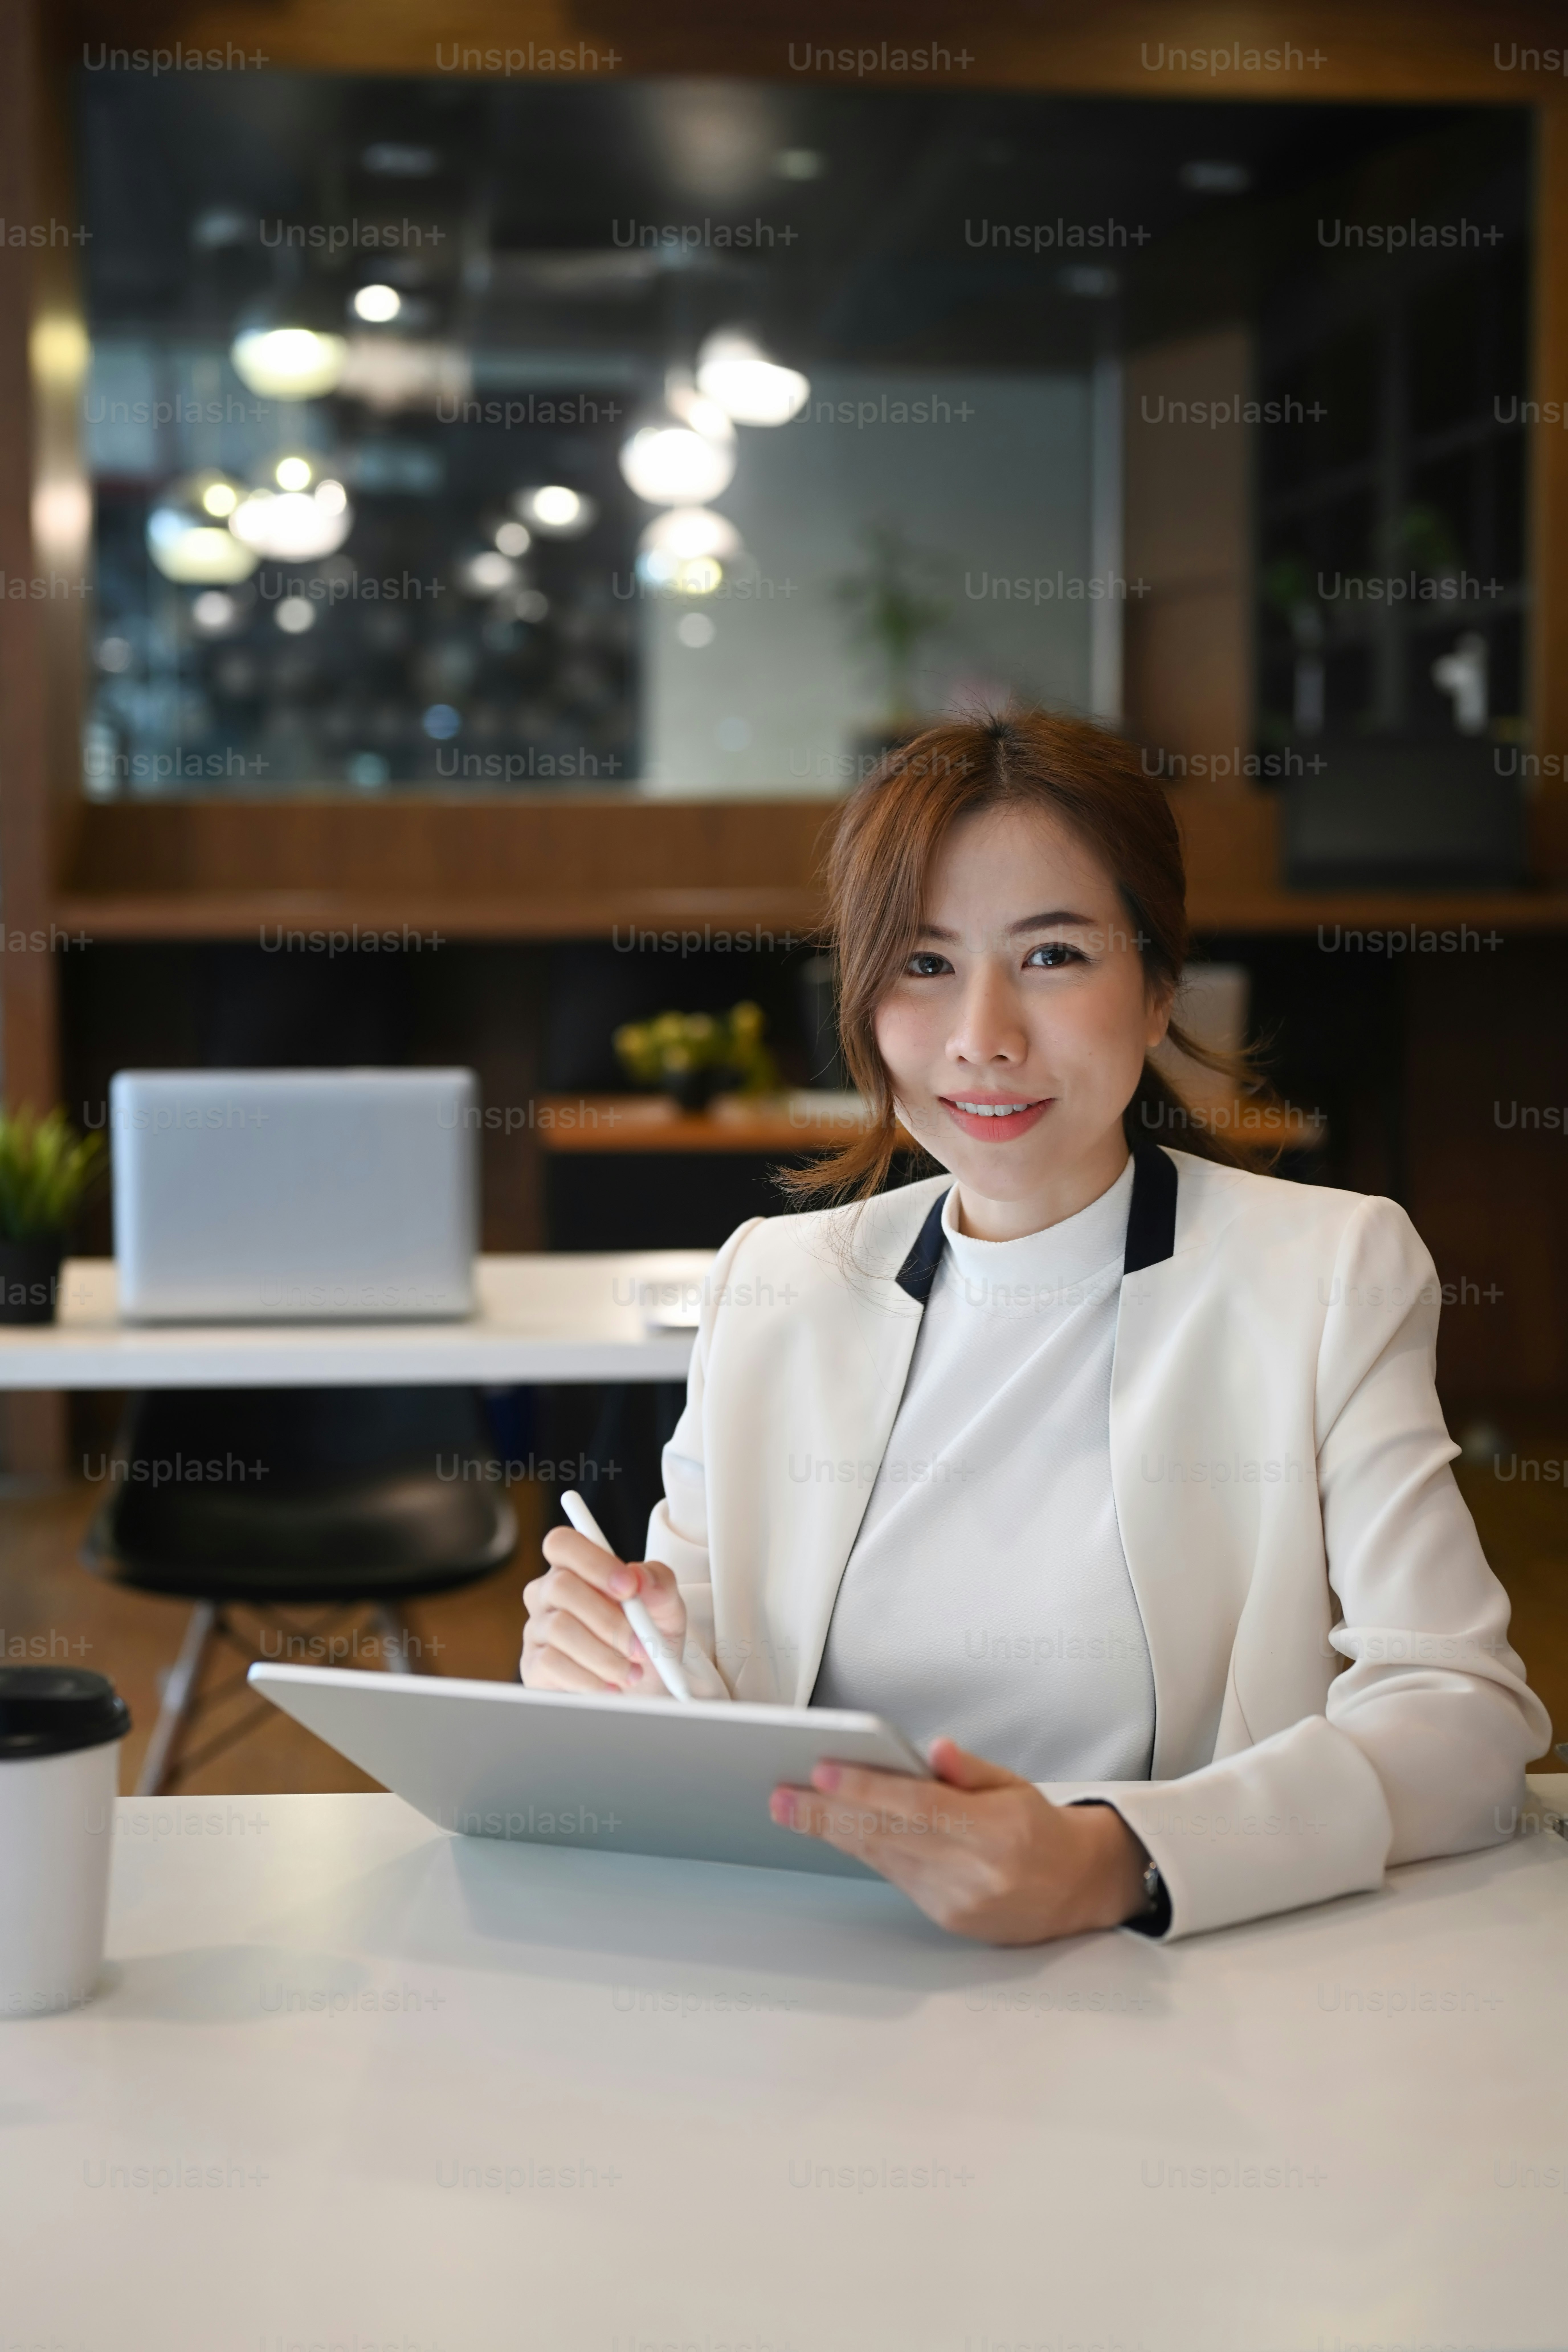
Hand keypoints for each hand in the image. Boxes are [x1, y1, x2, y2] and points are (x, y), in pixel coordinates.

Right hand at [520, 1526, 687, 1693]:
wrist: (642, 1690)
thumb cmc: (647, 1640)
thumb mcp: (666, 1609)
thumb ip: (659, 1583)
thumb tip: (639, 1577)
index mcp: (577, 1569)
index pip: (562, 1544)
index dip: (593, 1561)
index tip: (629, 1587)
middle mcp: (549, 1594)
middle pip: (561, 1586)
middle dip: (608, 1619)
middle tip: (640, 1645)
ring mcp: (537, 1629)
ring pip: (559, 1628)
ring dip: (604, 1655)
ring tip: (632, 1673)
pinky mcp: (533, 1666)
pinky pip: (551, 1663)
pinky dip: (588, 1678)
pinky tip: (609, 1686)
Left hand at [770, 1736, 1150, 1943]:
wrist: (1075, 1890)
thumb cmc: (1038, 1828)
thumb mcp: (1014, 1785)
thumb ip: (970, 1769)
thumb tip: (933, 1750)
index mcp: (995, 1831)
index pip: (917, 1805)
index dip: (867, 1788)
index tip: (822, 1771)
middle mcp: (974, 1871)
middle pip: (888, 1836)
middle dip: (828, 1814)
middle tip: (781, 1796)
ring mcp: (958, 1901)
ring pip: (883, 1858)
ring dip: (833, 1833)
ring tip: (791, 1810)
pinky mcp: (947, 1919)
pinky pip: (896, 1878)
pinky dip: (864, 1851)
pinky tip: (835, 1831)